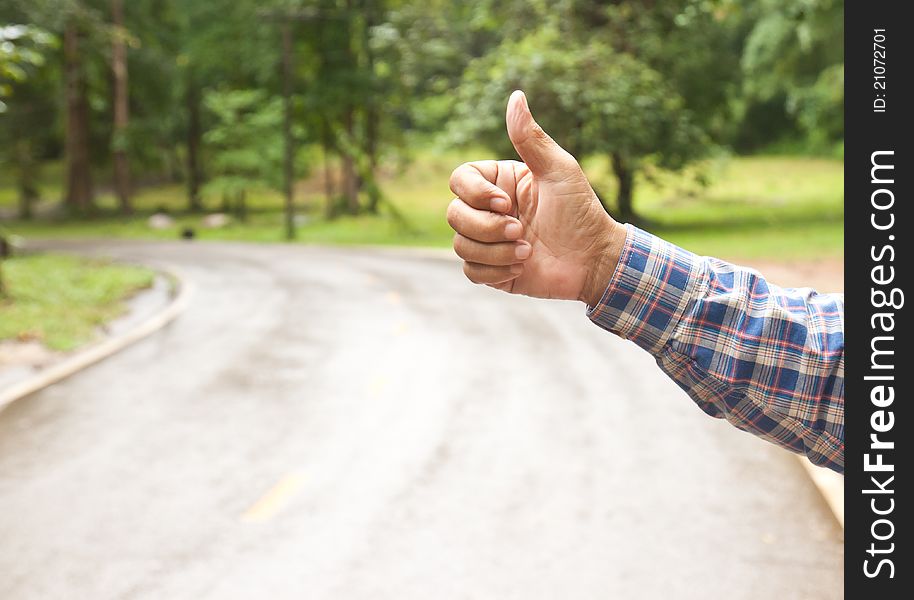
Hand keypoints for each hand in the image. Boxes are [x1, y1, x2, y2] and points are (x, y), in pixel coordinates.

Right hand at [447, 90, 626, 304]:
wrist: (594, 260)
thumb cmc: (581, 211)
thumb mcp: (558, 170)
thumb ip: (531, 137)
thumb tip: (516, 95)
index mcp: (499, 183)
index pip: (459, 179)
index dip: (474, 193)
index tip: (506, 203)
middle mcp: (489, 211)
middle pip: (454, 214)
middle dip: (486, 227)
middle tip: (520, 231)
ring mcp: (489, 242)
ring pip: (460, 245)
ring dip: (495, 252)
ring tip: (526, 252)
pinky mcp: (492, 270)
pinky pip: (470, 271)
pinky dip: (495, 271)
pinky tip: (521, 268)